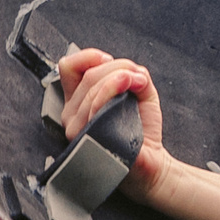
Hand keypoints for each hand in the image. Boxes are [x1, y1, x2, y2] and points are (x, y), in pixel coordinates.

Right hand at [57, 46, 174, 201]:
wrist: (151, 162)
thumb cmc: (141, 130)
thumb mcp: (138, 92)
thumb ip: (131, 73)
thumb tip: (130, 69)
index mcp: (78, 101)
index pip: (68, 66)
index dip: (89, 57)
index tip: (110, 61)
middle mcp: (72, 115)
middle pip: (88, 75)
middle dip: (118, 67)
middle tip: (136, 78)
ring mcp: (77, 129)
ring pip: (92, 88)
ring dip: (121, 78)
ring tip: (137, 86)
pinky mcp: (88, 139)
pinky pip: (97, 107)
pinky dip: (116, 93)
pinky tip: (129, 100)